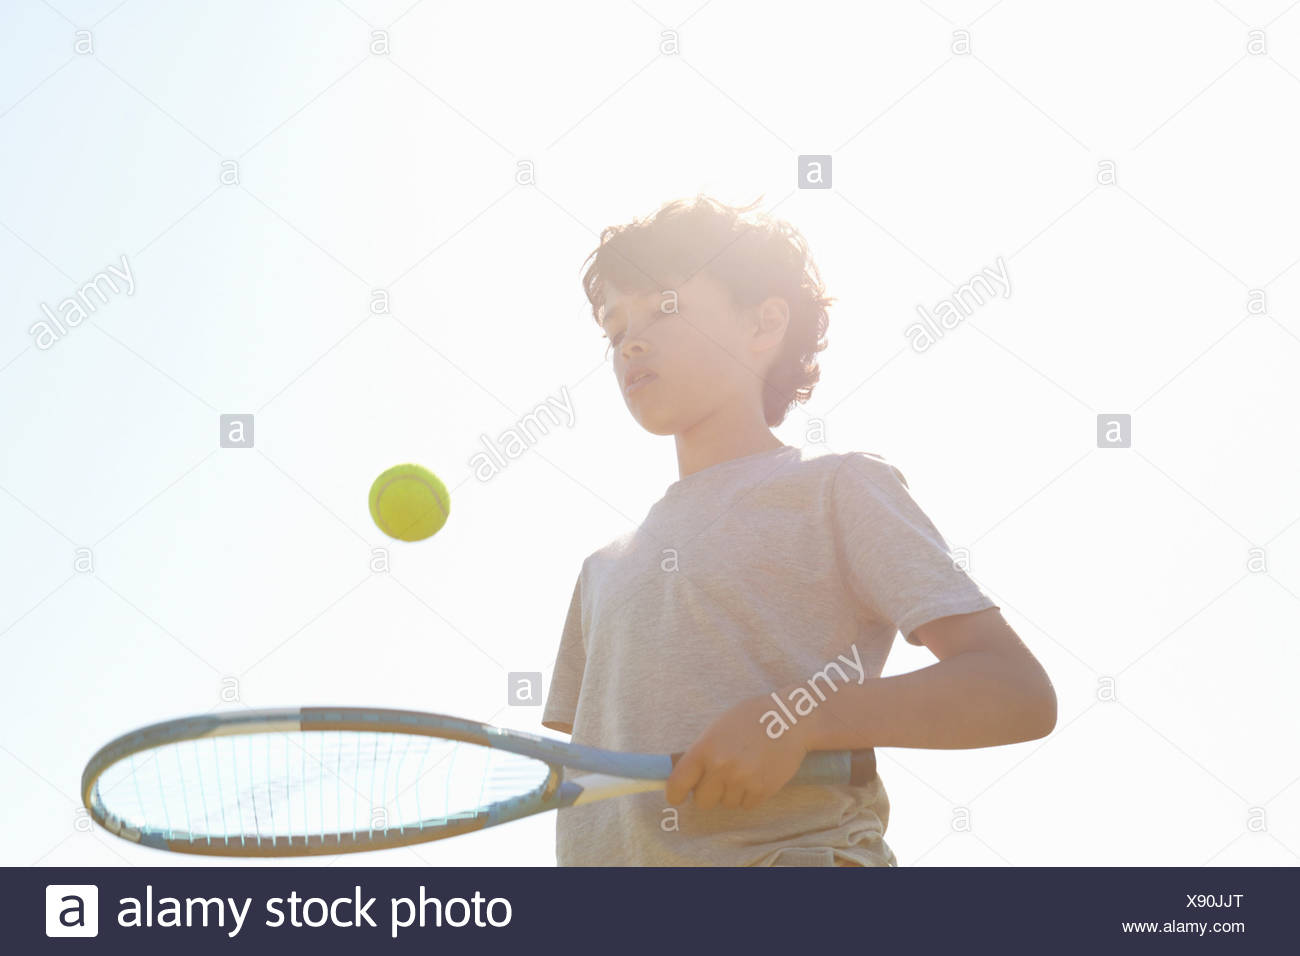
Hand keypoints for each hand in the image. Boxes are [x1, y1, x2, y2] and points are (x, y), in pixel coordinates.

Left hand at [664, 692, 814, 810]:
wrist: (791, 719)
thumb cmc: (753, 717)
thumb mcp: (719, 727)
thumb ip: (702, 751)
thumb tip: (686, 775)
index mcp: (705, 749)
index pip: (678, 784)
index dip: (675, 794)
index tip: (678, 796)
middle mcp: (721, 768)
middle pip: (702, 800)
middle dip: (708, 792)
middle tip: (719, 778)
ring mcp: (742, 780)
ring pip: (726, 803)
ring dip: (731, 792)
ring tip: (744, 770)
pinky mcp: (762, 790)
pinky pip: (746, 805)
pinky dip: (750, 795)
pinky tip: (757, 775)